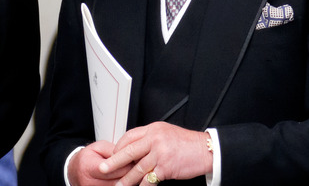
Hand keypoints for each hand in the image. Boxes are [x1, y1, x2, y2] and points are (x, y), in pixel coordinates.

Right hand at [68, 140, 132, 185]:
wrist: (75, 170)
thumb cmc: (87, 157)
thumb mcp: (98, 148)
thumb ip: (113, 151)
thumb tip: (130, 156)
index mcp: (88, 167)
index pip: (112, 168)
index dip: (127, 164)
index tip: (136, 159)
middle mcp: (89, 182)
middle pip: (117, 180)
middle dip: (130, 173)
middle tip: (140, 165)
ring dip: (128, 180)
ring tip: (135, 172)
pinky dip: (122, 184)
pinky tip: (127, 178)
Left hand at [98, 122, 212, 184]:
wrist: (205, 150)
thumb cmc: (187, 143)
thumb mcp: (166, 133)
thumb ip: (150, 138)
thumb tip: (135, 147)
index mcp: (153, 129)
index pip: (129, 136)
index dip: (119, 147)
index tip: (112, 154)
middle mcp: (155, 139)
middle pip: (128, 151)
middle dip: (113, 162)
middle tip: (102, 169)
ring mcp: (160, 153)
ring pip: (137, 168)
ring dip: (126, 179)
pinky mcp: (166, 167)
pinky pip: (150, 179)